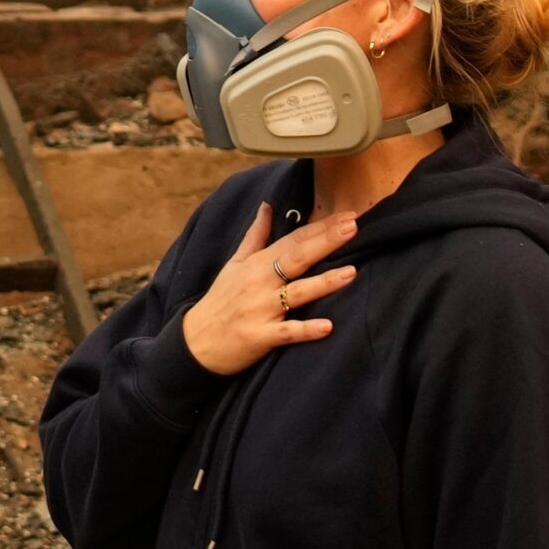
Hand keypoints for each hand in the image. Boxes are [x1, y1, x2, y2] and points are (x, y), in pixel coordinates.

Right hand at [181, 204, 360, 376]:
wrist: (196, 342)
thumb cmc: (220, 300)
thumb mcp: (234, 264)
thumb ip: (255, 236)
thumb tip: (267, 206)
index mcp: (257, 264)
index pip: (293, 240)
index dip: (321, 227)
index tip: (348, 215)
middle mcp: (260, 283)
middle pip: (297, 258)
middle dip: (326, 242)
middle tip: (353, 226)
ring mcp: (261, 310)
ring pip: (297, 293)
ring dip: (324, 283)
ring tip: (351, 272)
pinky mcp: (261, 336)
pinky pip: (288, 332)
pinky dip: (307, 330)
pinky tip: (328, 326)